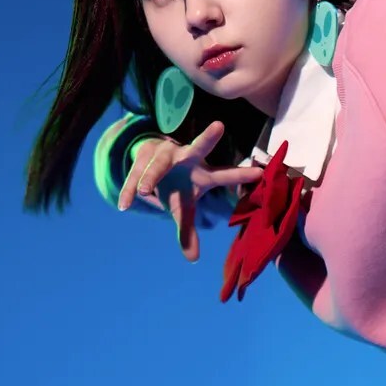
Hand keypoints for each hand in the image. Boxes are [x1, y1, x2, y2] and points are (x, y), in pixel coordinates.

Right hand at [117, 119, 264, 261]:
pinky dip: (129, 190)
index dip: (241, 174)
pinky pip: (134, 175)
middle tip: (220, 126)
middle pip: (199, 147)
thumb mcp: (182, 209)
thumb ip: (187, 230)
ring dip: (153, 175)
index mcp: (202, 173)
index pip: (224, 174)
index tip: (261, 172)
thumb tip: (193, 259)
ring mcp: (164, 154)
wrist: (148, 163)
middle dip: (208, 138)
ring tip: (145, 190)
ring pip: (159, 163)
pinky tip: (124, 205)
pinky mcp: (142, 157)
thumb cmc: (175, 186)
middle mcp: (186, 158)